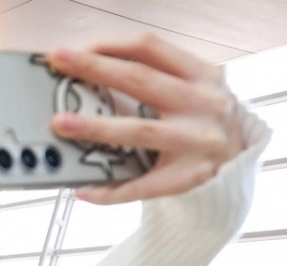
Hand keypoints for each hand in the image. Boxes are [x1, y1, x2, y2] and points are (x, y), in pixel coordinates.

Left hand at [47, 34, 244, 203]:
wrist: (238, 161)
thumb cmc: (201, 119)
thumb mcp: (191, 89)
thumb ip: (152, 80)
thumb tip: (87, 76)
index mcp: (201, 75)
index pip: (150, 48)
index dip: (108, 45)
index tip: (73, 50)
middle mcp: (203, 103)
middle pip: (140, 80)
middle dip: (94, 69)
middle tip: (58, 65)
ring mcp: (197, 142)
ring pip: (138, 130)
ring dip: (95, 126)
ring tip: (60, 124)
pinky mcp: (189, 177)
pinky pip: (141, 185)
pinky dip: (110, 190)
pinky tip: (83, 189)